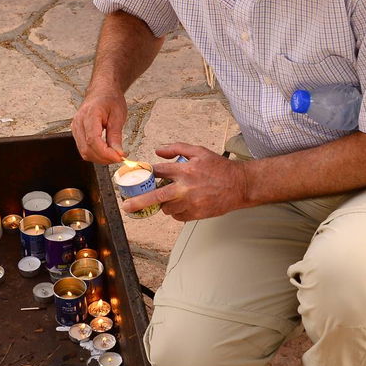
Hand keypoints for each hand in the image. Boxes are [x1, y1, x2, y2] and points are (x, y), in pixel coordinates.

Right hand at [71, 88, 127, 163]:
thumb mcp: (118, 116)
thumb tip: (118, 153)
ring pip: (84, 152)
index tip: (118, 157)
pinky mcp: (77, 132)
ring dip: (99, 158)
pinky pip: (83, 148)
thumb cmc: (110, 99)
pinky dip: (95, 154)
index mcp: (89, 115)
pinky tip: (106, 152)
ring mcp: (75, 128)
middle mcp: (79, 122)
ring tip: (113, 155)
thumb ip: (116, 136)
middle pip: (87, 149)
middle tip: (119, 157)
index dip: (106, 153)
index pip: (93, 140)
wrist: (102, 90)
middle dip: (104, 158)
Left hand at [119, 143, 248, 221]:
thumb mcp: (199, 151)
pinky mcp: (196, 214)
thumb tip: (158, 151)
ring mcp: (190, 203)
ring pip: (166, 208)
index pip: (157, 172)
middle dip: (138, 202)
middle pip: (155, 197)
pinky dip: (176, 211)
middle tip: (126, 206)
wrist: (240, 186)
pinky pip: (178, 216)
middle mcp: (185, 187)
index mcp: (185, 170)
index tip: (140, 176)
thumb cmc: (220, 168)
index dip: (147, 173)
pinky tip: (184, 203)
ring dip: (164, 203)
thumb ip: (177, 149)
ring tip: (173, 196)